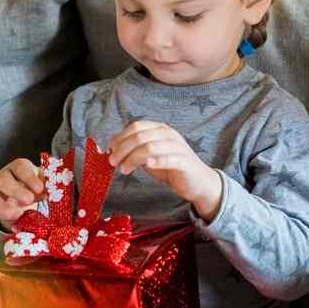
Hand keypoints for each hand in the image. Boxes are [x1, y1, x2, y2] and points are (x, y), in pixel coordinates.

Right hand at [0, 158, 44, 233]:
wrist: (27, 194)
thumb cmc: (36, 186)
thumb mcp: (43, 184)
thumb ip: (44, 188)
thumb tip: (45, 195)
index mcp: (19, 168)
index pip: (21, 167)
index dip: (29, 177)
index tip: (40, 188)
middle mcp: (4, 177)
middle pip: (3, 180)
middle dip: (16, 191)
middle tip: (29, 200)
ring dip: (1, 206)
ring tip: (15, 214)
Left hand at [108, 120, 222, 220]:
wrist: (198, 181)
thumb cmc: (171, 166)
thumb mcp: (151, 154)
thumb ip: (136, 149)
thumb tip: (113, 148)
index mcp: (160, 129)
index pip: (136, 126)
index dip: (120, 137)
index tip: (110, 149)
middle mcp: (169, 135)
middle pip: (140, 136)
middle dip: (122, 149)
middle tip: (113, 162)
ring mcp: (178, 147)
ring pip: (150, 147)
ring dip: (132, 158)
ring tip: (124, 169)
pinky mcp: (184, 162)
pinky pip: (169, 159)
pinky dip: (156, 161)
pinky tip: (148, 166)